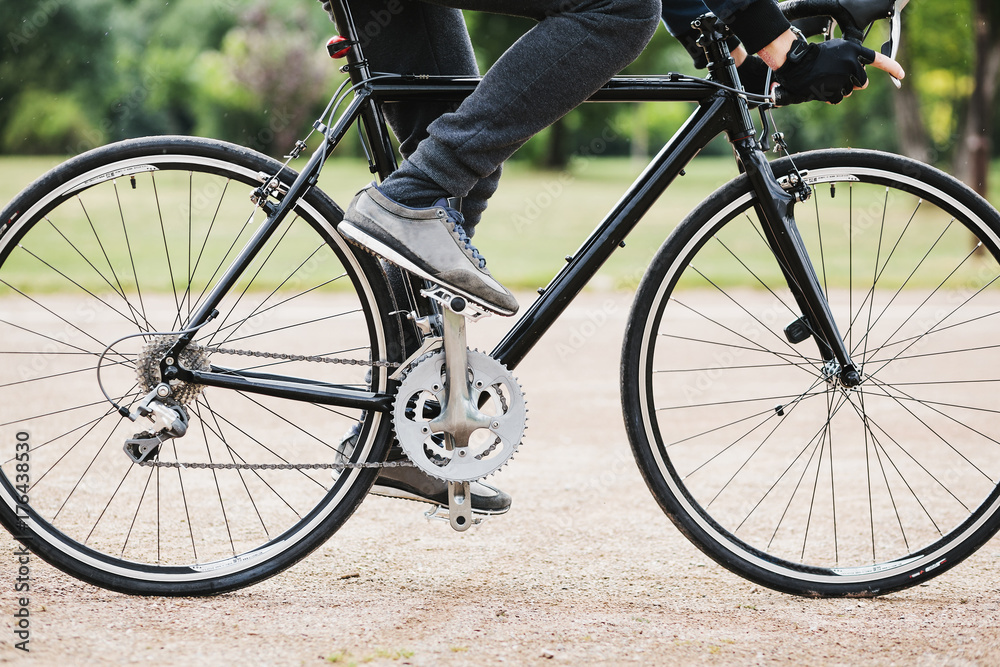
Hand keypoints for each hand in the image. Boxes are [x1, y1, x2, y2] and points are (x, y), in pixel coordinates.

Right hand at [758, 30, 904, 104]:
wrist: (797, 64)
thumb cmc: (815, 56)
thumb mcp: (837, 50)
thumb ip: (852, 59)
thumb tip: (861, 77)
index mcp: (854, 51)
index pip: (878, 59)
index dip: (892, 68)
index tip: (901, 75)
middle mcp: (852, 63)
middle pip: (863, 82)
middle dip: (854, 84)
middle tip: (839, 78)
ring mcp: (843, 77)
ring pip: (850, 91)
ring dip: (840, 90)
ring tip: (826, 81)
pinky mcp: (834, 90)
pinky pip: (838, 99)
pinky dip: (831, 97)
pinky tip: (822, 89)